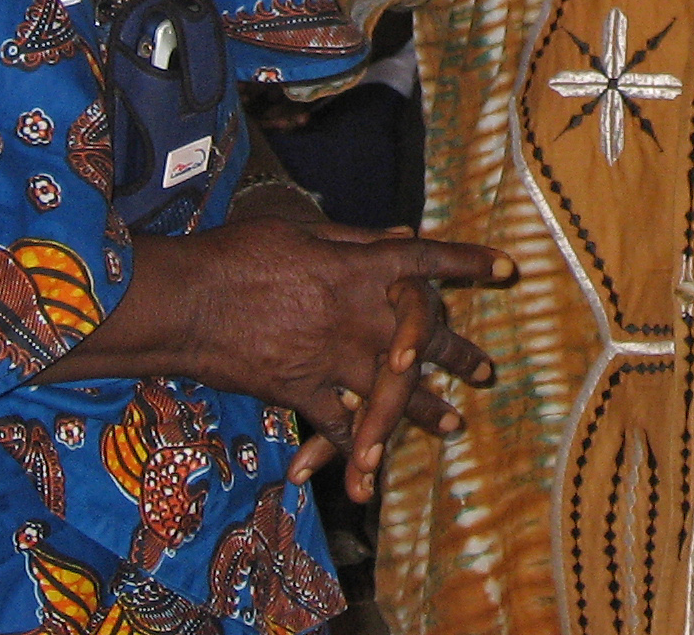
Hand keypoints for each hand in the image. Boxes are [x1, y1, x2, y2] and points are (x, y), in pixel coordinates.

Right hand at [127, 214, 509, 501]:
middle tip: (485, 371)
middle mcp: (357, 314)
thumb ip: (355, 239)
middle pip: (424, 336)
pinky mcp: (302, 391)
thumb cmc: (236, 253)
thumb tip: (403, 236)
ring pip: (394, 390)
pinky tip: (371, 463)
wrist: (186, 301)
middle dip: (459, 354)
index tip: (507, 269)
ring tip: (452, 423)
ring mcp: (333, 357)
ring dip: (426, 409)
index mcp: (359, 266)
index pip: (428, 260)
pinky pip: (340, 424)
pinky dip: (355, 445)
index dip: (469, 263)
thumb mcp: (299, 230)